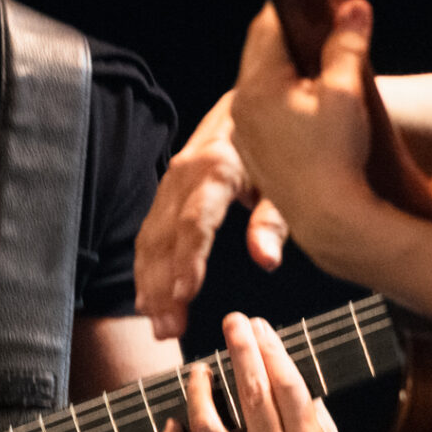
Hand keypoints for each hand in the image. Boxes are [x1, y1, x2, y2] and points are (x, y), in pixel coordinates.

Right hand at [134, 92, 292, 338]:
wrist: (254, 102)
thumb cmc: (278, 144)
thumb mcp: (285, 178)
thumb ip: (275, 220)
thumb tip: (266, 260)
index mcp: (217, 168)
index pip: (196, 223)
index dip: (188, 261)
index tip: (185, 296)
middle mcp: (185, 174)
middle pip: (166, 237)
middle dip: (164, 285)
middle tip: (169, 329)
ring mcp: (171, 182)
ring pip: (151, 237)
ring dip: (150, 283)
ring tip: (159, 324)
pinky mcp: (167, 191)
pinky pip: (149, 232)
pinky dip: (146, 267)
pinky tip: (148, 299)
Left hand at [156, 312, 346, 431]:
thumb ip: (316, 418)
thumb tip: (291, 368)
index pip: (289, 387)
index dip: (272, 350)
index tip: (260, 325)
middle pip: (251, 394)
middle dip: (240, 349)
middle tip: (233, 320)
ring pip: (206, 425)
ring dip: (199, 390)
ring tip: (200, 369)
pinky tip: (174, 420)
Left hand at [230, 0, 378, 275]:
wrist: (330, 219)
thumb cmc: (337, 156)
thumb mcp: (346, 93)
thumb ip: (347, 45)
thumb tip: (354, 6)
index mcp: (258, 86)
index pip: (268, 28)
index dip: (292, 9)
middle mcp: (241, 108)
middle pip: (261, 56)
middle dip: (287, 39)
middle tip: (315, 27)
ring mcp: (244, 135)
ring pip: (260, 87)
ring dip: (284, 73)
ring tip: (315, 70)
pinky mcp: (255, 156)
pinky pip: (264, 115)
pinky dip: (282, 104)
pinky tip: (306, 110)